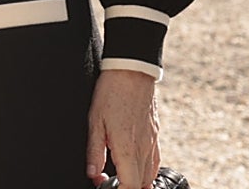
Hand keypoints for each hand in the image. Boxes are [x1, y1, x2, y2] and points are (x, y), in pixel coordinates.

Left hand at [86, 69, 158, 188]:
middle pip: (141, 185)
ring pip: (149, 176)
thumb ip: (95, 150)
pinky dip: (145, 170)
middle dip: (126, 187)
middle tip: (107, 179)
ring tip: (118, 172)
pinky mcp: (155, 136)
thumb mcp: (95, 121)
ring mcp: (152, 143)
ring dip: (135, 180)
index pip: (130, 186)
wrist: (132, 71)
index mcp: (128, 149)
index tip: (103, 184)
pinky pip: (154, 162)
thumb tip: (92, 173)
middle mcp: (144, 150)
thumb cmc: (112, 93)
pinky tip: (132, 162)